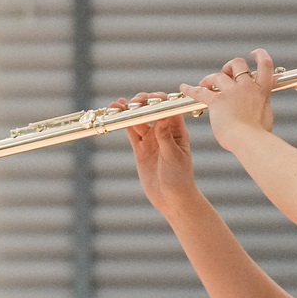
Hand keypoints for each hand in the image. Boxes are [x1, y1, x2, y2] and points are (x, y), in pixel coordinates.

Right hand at [116, 91, 199, 215]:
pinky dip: (123, 122)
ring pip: (139, 119)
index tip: (150, 99)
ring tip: (118, 105)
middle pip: (151, 110)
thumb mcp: (174, 157)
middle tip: (133, 103)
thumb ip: (166, 138)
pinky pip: (131, 131)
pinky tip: (116, 113)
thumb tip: (162, 118)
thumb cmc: (179, 178)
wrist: (172, 199)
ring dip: (129, 110)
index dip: (159, 100)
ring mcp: (151, 139)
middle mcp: (164, 131)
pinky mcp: (140, 148)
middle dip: (142, 103)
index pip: (168, 108)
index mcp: (178, 130)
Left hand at [183, 50, 275, 152]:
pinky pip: (200, 91)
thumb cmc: (259, 134)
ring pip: (218, 75)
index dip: (260, 55)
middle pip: (238, 64)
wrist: (251, 141)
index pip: (265, 65)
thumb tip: (262, 104)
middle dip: (229, 66)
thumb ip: (262, 105)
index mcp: (262, 90)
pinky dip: (190, 89)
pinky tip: (184, 87)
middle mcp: (247, 87)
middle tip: (224, 74)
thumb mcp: (267, 116)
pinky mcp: (217, 101)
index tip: (254, 53)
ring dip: (210, 79)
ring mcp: (232, 92)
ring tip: (204, 84)